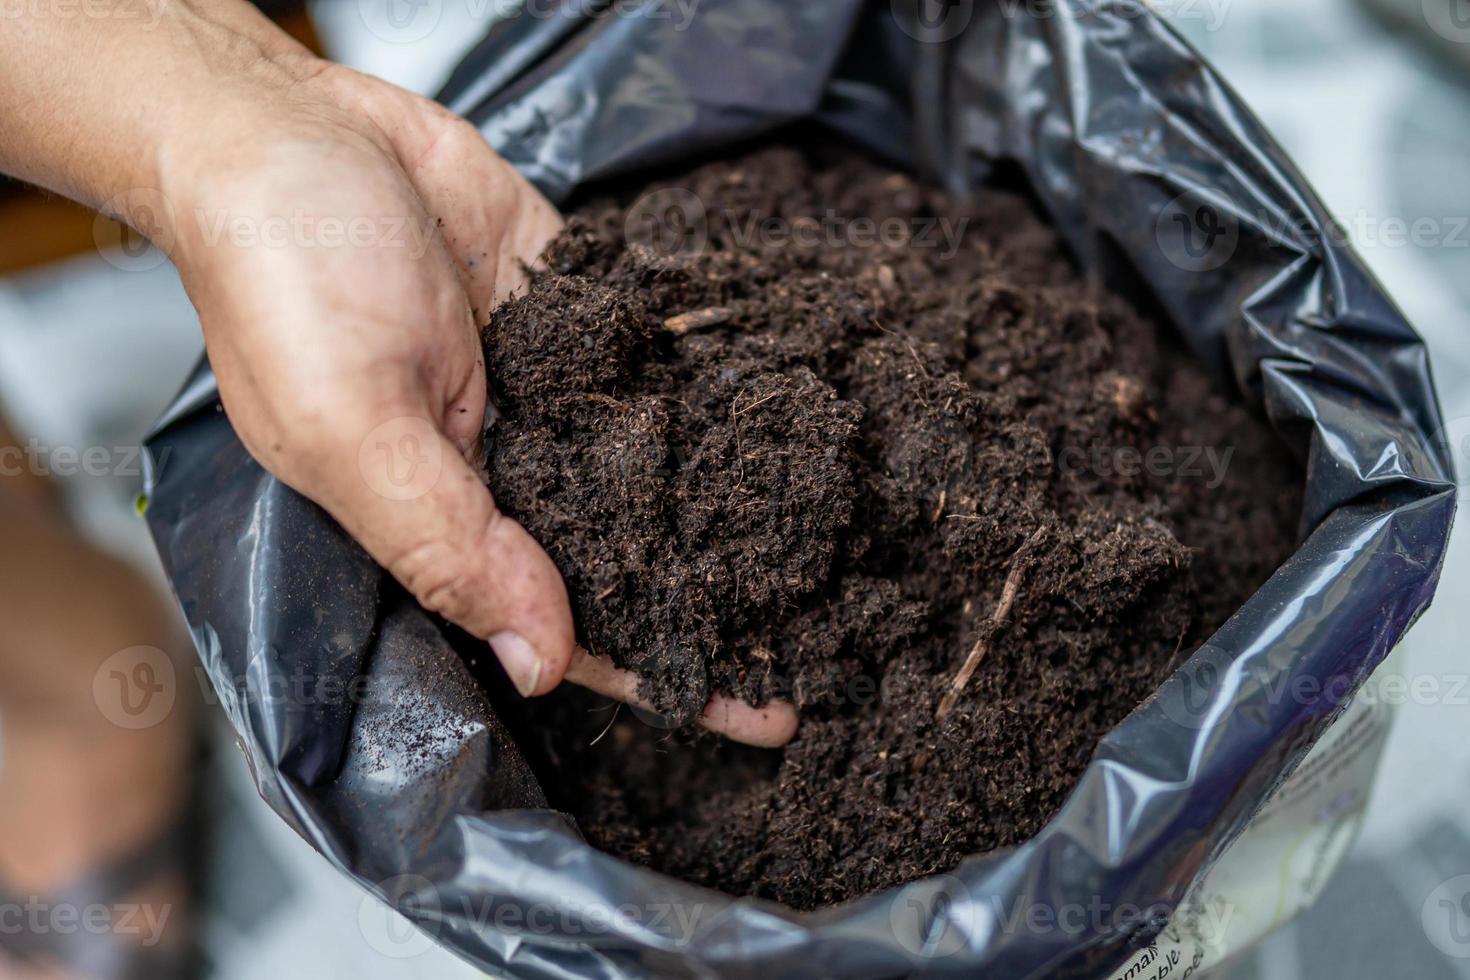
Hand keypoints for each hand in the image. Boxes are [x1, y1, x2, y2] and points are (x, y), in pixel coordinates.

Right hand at [160, 59, 796, 746]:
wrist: (292, 133)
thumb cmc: (284, 279)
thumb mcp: (352, 427)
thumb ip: (449, 543)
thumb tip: (541, 659)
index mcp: (446, 519)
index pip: (571, 624)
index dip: (665, 672)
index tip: (765, 712)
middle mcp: (511, 466)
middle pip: (634, 552)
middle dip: (725, 593)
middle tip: (837, 628)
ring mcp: (554, 388)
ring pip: (661, 461)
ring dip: (742, 493)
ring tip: (844, 535)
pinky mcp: (581, 309)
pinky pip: (662, 357)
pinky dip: (722, 381)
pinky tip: (798, 411)